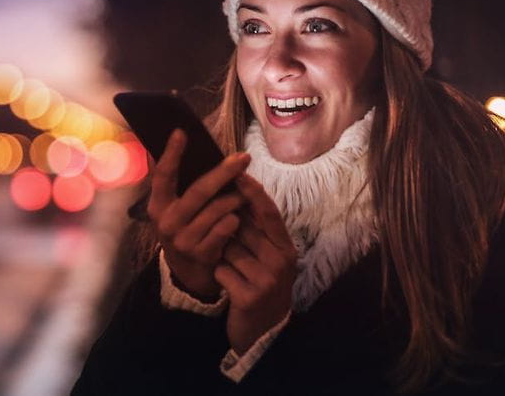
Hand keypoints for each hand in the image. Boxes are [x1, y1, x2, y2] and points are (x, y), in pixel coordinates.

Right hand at [147, 129, 251, 298]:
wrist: (189, 273)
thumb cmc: (186, 229)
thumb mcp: (175, 208)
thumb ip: (177, 183)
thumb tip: (179, 143)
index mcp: (157, 205)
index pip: (163, 175)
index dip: (171, 154)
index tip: (181, 132)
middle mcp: (167, 222)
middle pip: (199, 190)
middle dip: (224, 172)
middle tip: (244, 158)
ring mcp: (183, 240)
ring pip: (218, 209)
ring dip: (236, 198)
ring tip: (244, 193)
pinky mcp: (201, 254)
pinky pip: (226, 227)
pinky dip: (235, 220)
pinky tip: (238, 218)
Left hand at [214, 173, 296, 353]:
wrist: (263, 331)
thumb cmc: (260, 284)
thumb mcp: (267, 256)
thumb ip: (257, 230)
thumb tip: (238, 190)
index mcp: (286, 248)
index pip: (269, 213)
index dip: (253, 192)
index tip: (238, 173)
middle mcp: (281, 262)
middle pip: (243, 229)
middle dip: (228, 230)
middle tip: (227, 240)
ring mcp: (266, 281)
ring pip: (228, 250)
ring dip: (222, 256)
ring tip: (233, 270)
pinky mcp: (249, 297)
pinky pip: (221, 272)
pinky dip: (218, 275)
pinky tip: (227, 285)